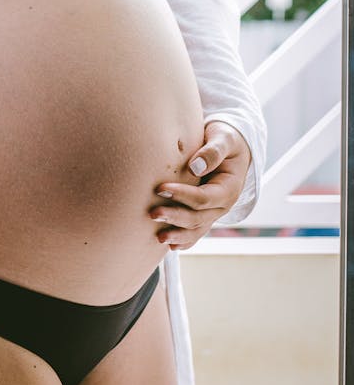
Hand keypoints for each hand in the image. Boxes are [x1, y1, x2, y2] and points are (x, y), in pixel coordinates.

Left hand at [149, 121, 251, 249]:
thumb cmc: (226, 139)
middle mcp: (222, 205)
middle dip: (175, 217)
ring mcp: (214, 211)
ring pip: (196, 229)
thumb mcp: (224, 138)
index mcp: (229, 188)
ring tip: (158, 237)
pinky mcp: (204, 212)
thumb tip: (195, 166)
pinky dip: (184, 240)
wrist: (231, 147)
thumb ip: (212, 151)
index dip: (182, 195)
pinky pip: (195, 231)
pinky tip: (169, 245)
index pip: (204, 197)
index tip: (161, 188)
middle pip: (198, 217)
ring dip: (178, 234)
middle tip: (153, 213)